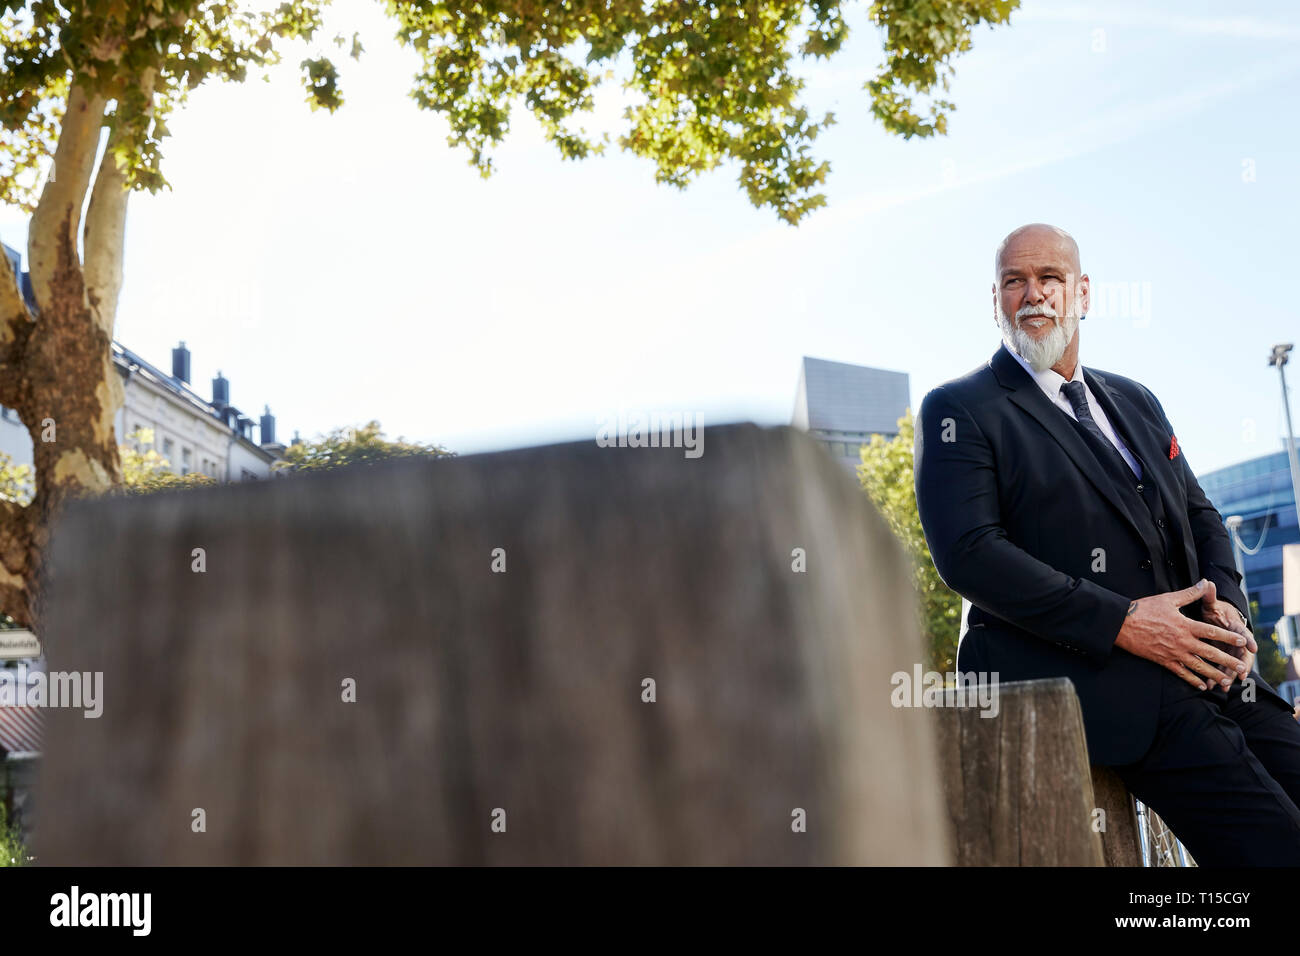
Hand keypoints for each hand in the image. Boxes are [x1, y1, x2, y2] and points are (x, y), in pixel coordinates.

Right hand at [1114, 579, 1251, 690]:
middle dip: (1227, 660)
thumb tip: (1205, 583)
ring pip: (1198, 667)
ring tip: (1226, 680)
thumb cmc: (1144, 609)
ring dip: (1214, 674)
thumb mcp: (1168, 599)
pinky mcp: (1163, 661)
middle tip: (1242, 667)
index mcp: (1184, 625)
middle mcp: (1182, 641)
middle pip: (1210, 653)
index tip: (1242, 641)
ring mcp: (1173, 653)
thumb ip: (1189, 593)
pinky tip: (1202, 686)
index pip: (1212, 632)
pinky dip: (1192, 680)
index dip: (1228, 636)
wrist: (1121, 624)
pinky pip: (1181, 673)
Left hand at [1199, 584, 1255, 686]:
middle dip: (1242, 665)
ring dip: (1228, 675)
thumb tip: (1208, 582)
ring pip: (1231, 665)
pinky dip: (1216, 677)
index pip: (1244, 633)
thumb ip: (1209, 596)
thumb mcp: (1211, 604)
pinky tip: (1210, 686)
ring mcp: (1229, 650)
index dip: (1249, 640)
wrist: (1215, 618)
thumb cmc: (1214, 610)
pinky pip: (1221, 669)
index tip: (1252, 647)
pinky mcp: (1222, 657)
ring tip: (1222, 686)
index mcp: (1235, 627)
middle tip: (1241, 674)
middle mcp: (1236, 641)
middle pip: (1242, 654)